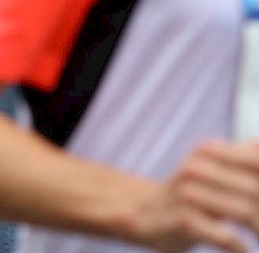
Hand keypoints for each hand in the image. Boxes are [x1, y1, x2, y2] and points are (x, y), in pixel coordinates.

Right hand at [131, 140, 258, 252]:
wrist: (138, 211)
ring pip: (242, 210)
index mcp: (209, 154)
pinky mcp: (181, 218)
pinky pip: (221, 234)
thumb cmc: (184, 197)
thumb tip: (258, 143)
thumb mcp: (210, 171)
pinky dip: (238, 245)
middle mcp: (198, 168)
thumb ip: (239, 157)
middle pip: (255, 188)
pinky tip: (243, 250)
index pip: (254, 162)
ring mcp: (188, 193)